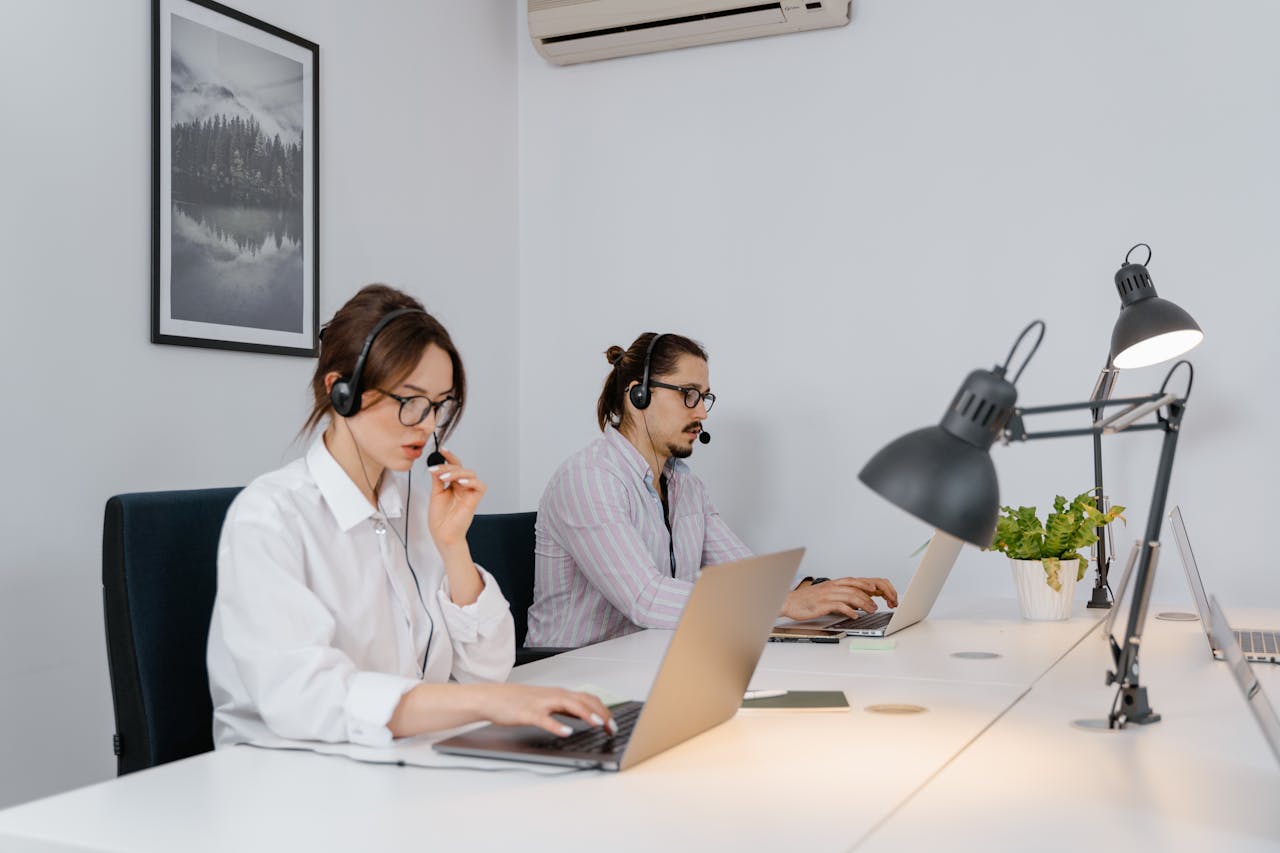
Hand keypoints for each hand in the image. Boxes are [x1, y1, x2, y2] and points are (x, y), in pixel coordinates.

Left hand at [427, 449, 486, 548]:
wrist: (442, 534)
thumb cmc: (439, 518)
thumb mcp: (435, 494)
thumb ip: (437, 479)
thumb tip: (436, 464)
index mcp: (453, 484)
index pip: (454, 466)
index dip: (449, 457)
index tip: (442, 449)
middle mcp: (463, 486)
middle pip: (462, 468)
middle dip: (449, 466)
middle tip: (437, 470)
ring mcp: (469, 492)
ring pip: (470, 474)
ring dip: (456, 472)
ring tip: (443, 477)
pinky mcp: (475, 499)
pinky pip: (479, 485)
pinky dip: (470, 481)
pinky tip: (459, 482)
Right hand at [473, 684, 616, 737]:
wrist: (493, 698)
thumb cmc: (520, 701)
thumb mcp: (548, 702)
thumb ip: (566, 708)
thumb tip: (587, 715)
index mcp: (560, 694)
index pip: (589, 699)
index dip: (604, 711)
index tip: (613, 724)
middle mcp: (554, 696)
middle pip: (584, 701)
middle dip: (601, 713)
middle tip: (612, 727)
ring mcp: (542, 704)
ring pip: (569, 705)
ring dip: (585, 714)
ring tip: (597, 724)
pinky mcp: (529, 713)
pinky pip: (545, 720)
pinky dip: (557, 726)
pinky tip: (566, 733)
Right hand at [781, 577, 898, 621]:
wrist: (789, 602)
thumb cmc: (808, 600)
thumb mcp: (827, 595)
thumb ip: (842, 596)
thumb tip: (859, 602)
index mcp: (836, 583)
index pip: (858, 581)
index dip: (871, 585)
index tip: (882, 592)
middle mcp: (833, 586)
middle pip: (858, 586)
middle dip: (872, 594)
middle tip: (881, 603)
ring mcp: (828, 594)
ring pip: (851, 595)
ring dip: (864, 603)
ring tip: (872, 610)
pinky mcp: (823, 604)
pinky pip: (840, 605)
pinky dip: (850, 610)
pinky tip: (855, 615)